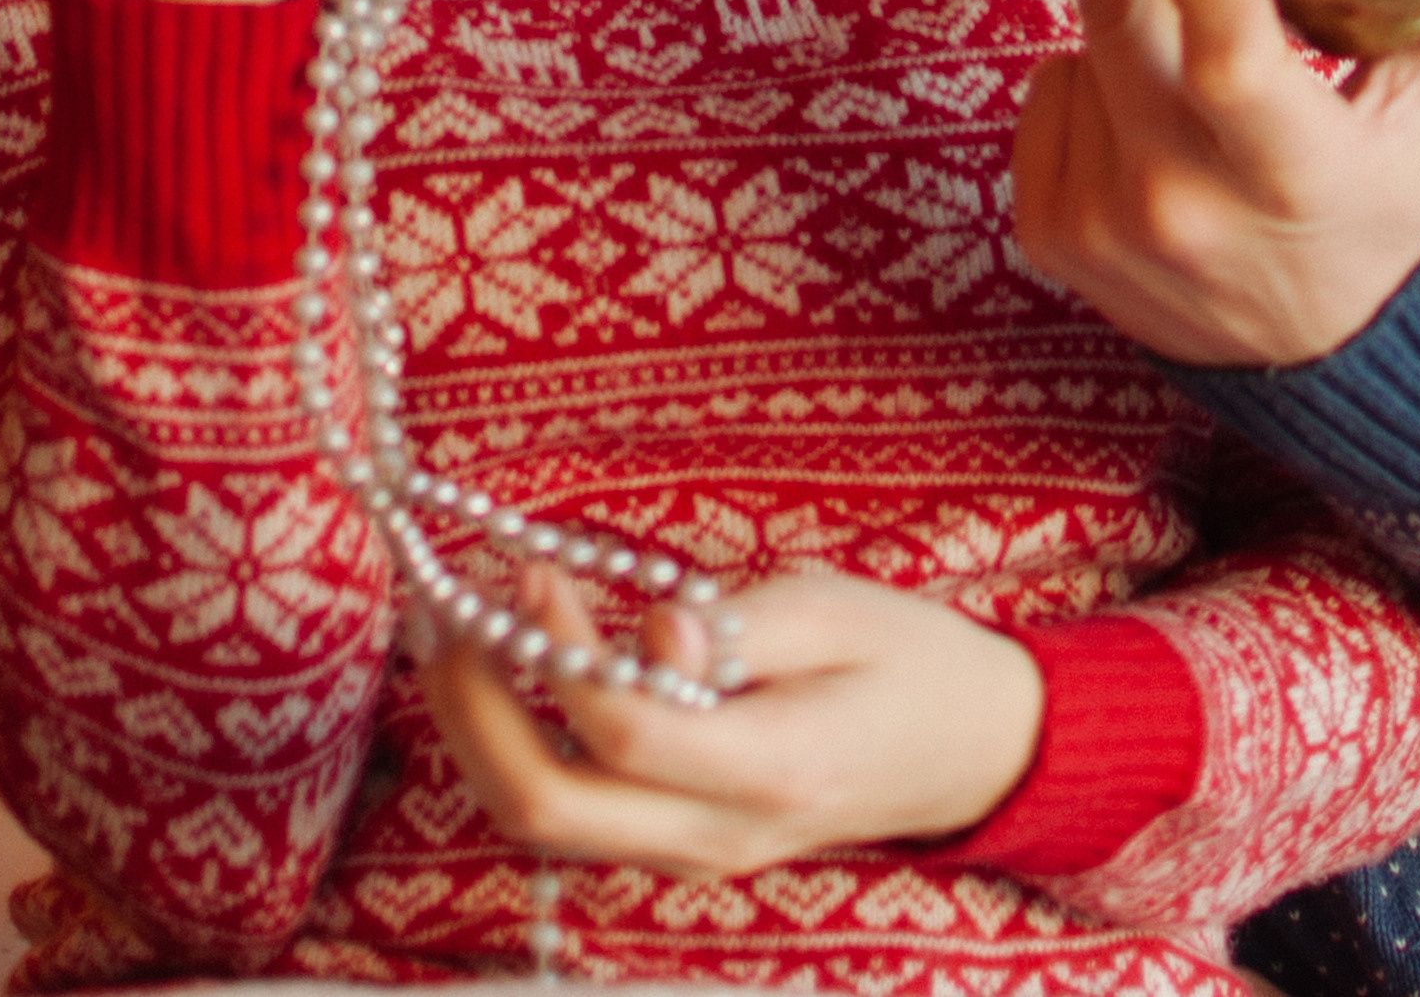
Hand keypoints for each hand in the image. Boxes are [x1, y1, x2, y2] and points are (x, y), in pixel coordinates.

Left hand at [421, 565, 1045, 871]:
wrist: (972, 750)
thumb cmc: (912, 660)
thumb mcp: (838, 608)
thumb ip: (736, 625)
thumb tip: (649, 627)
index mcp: (769, 769)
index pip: (623, 732)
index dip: (560, 649)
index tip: (534, 566)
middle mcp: (716, 836)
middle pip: (549, 807)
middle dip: (472, 710)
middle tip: (447, 609)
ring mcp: (695, 853)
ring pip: (545, 825)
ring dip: (478, 733)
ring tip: (452, 634)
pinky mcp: (683, 841)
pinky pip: (578, 814)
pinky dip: (521, 747)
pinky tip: (510, 674)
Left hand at [1012, 0, 1419, 368]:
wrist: (1312, 362)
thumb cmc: (1393, 201)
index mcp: (1297, 170)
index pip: (1237, 68)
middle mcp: (1189, 204)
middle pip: (1116, 17)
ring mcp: (1109, 224)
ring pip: (1080, 42)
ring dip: (1121, 6)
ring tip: (1183, 30)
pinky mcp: (1052, 234)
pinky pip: (1047, 94)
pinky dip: (1091, 72)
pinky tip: (1146, 104)